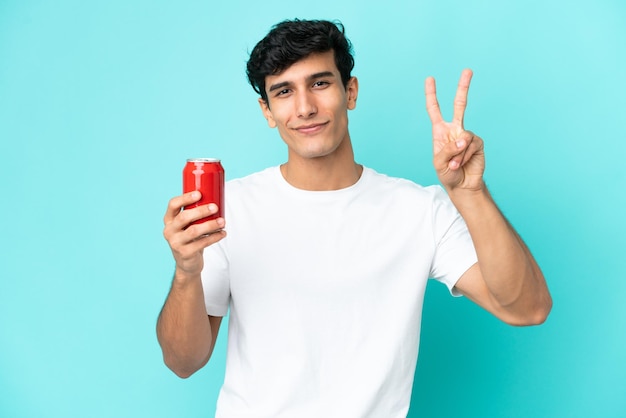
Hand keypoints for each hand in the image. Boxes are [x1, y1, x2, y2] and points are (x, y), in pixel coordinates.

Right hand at [163, 191, 225, 277]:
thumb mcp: (188, 225)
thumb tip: (216, 198)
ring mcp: (176, 242)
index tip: (199, 194)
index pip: (173, 205)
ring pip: (194, 231)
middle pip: (184, 217)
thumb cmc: (190, 238)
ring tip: (222, 222)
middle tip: (215, 207)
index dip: (185, 198)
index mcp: (169, 220)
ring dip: (210, 225)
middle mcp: (169, 230)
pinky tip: (222, 233)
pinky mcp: (185, 253)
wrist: (187, 262)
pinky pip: (202, 243)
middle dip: (201, 211)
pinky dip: (214, 237)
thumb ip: (194, 213)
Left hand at [425, 69, 484, 191]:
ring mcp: (467, 135)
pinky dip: (465, 156)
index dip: (431, 95)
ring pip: (463, 136)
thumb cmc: (447, 174)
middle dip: (463, 87)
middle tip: (468, 70)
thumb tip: (463, 138)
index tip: (430, 79)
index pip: (434, 109)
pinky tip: (463, 163)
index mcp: (440, 131)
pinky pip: (471, 145)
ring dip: (457, 154)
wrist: (462, 185)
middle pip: (460, 105)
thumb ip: (448, 149)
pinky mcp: (478, 143)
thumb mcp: (439, 163)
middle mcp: (454, 130)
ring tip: (454, 164)